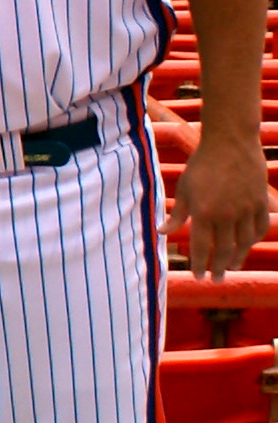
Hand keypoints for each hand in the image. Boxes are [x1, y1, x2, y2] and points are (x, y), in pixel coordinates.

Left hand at [169, 122, 273, 279]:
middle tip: (216, 279)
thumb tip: (161, 233)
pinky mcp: (261, 203)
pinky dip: (254, 240)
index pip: (201, 247)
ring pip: (244, 243)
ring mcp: (246, 209)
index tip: (198, 276)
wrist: (230, 143)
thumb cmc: (201, 165)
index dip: (199, 264)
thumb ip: (176, 214)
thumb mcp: (184, 189)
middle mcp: (226, 215)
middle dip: (218, 267)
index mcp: (204, 212)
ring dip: (237, 257)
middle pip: (223, 250)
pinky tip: (247, 246)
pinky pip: (260, 228)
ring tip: (231, 266)